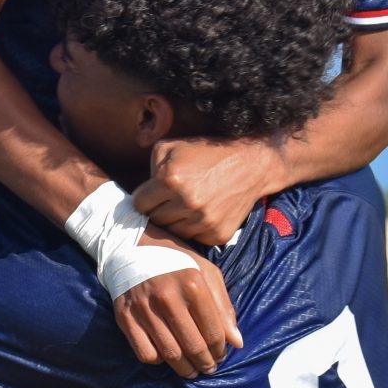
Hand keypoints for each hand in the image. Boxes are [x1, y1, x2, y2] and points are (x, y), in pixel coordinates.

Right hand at [111, 224, 242, 378]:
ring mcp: (144, 308)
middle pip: (193, 347)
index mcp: (192, 283)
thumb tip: (237, 342)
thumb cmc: (175, 260)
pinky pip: (146, 353)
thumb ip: (224, 306)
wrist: (130, 246)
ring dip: (185, 369)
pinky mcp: (125, 317)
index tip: (221, 355)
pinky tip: (166, 355)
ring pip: (170, 355)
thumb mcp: (205, 272)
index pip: (213, 332)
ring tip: (191, 369)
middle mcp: (167, 296)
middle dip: (206, 364)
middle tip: (208, 367)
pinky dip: (159, 360)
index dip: (220, 350)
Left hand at [134, 136, 286, 245]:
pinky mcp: (217, 235)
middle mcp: (186, 203)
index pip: (139, 204)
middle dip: (156, 211)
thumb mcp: (170, 147)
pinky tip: (199, 214)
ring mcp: (203, 222)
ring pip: (172, 234)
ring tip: (182, 207)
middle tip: (165, 202)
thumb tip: (138, 193)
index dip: (143, 199)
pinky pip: (193, 240)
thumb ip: (149, 167)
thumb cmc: (205, 153)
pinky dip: (192, 230)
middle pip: (154, 221)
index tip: (149, 196)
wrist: (249, 165)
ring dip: (174, 222)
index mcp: (170, 180)